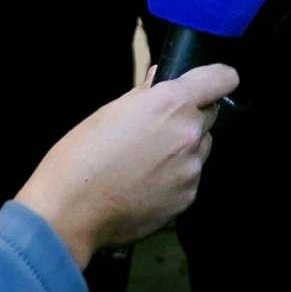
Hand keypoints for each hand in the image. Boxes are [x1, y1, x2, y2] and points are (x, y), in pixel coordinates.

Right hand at [17, 63, 237, 268]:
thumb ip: (145, 94)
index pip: (222, 78)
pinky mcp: (187, 198)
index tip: (210, 84)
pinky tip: (144, 185)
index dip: (217, 79)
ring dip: (184, 149)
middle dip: (190, 117)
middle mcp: (188, 134)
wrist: (68, 213)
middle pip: (210, 115)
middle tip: (156, 130)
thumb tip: (160, 80)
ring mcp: (191, 169)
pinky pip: (190, 179)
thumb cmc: (79, 158)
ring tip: (145, 162)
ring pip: (201, 149)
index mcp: (170, 104)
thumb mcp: (109, 112)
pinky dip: (175, 179)